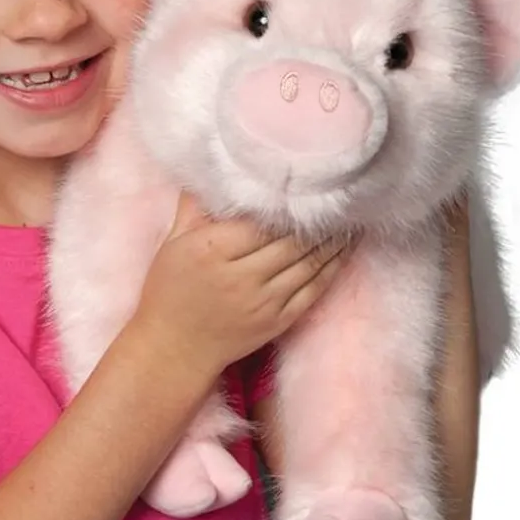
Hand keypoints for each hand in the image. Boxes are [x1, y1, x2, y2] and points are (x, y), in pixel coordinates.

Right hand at [132, 190, 358, 380]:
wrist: (174, 349)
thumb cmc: (169, 291)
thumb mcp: (172, 242)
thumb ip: (194, 206)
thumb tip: (211, 170)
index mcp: (212, 251)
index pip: (261, 222)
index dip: (287, 205)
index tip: (305, 185)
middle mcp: (241, 276)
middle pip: (290, 242)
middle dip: (318, 220)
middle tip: (339, 197)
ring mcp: (263, 302)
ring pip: (308, 264)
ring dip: (332, 241)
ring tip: (350, 218)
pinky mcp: (277, 321)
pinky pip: (313, 291)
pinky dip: (331, 269)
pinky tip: (343, 251)